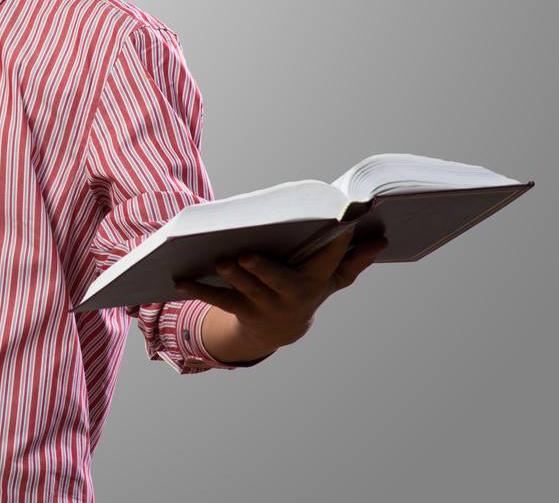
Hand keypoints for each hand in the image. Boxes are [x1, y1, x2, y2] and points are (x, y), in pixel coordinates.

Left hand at [174, 228, 388, 357]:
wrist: (281, 329)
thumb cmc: (309, 286)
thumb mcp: (333, 276)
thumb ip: (354, 257)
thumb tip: (382, 235)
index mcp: (317, 280)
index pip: (330, 262)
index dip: (334, 246)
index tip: (338, 228)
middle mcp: (293, 296)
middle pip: (280, 282)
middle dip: (265, 270)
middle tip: (246, 254)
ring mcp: (266, 305)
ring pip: (247, 290)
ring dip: (233, 275)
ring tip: (220, 259)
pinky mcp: (242, 310)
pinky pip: (218, 298)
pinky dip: (197, 288)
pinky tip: (177, 279)